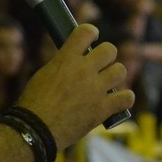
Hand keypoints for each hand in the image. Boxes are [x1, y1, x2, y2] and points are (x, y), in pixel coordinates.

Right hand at [17, 24, 134, 149]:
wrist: (36, 129)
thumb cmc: (34, 103)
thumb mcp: (45, 74)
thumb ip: (64, 64)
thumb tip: (76, 59)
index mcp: (66, 59)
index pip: (86, 32)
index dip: (91, 33)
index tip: (92, 38)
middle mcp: (84, 71)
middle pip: (110, 50)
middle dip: (106, 56)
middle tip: (99, 65)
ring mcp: (95, 90)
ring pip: (120, 71)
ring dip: (114, 75)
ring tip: (106, 83)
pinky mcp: (103, 109)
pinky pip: (127, 97)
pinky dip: (125, 98)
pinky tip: (118, 100)